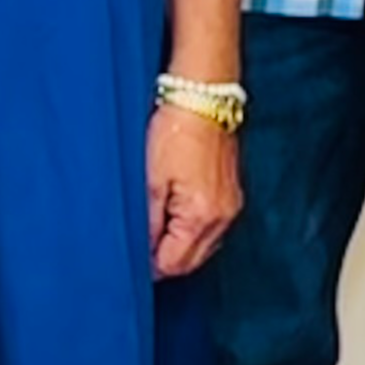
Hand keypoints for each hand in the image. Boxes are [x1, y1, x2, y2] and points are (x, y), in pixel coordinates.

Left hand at [149, 103, 243, 278]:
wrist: (202, 98)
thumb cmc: (176, 130)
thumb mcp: (151, 180)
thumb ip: (148, 223)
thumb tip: (144, 250)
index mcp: (202, 216)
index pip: (174, 264)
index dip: (149, 266)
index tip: (132, 258)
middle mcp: (223, 217)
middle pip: (191, 261)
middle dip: (166, 259)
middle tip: (140, 246)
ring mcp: (231, 207)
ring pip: (203, 247)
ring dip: (180, 246)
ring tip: (156, 227)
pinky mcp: (232, 195)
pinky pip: (212, 229)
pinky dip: (193, 230)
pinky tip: (176, 217)